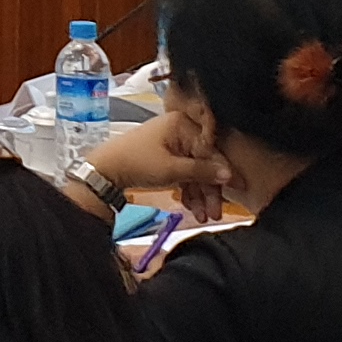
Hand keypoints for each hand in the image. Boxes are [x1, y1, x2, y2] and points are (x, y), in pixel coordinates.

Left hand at [87, 106, 230, 213]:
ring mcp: (171, 144)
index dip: (223, 172)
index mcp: (182, 125)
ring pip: (193, 170)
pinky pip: (183, 172)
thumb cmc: (136, 163)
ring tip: (203, 215)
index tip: (238, 189)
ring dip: (199, 194)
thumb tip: (228, 175)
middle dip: (209, 189)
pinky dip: (187, 189)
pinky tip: (192, 207)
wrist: (104, 171)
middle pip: (203, 161)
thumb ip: (201, 172)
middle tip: (215, 212)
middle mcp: (179, 130)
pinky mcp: (164, 156)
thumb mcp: (171, 170)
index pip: (210, 150)